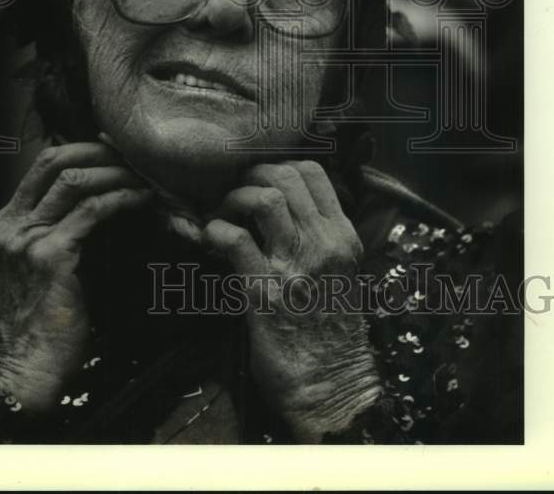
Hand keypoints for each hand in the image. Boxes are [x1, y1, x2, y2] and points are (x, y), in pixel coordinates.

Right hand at [0, 140, 151, 413]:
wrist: (27, 371)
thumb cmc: (42, 322)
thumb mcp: (41, 268)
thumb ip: (58, 232)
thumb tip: (102, 197)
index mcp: (2, 225)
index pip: (41, 165)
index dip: (80, 148)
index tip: (113, 149)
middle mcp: (9, 226)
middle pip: (54, 161)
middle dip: (98, 150)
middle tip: (133, 154)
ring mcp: (26, 239)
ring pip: (74, 180)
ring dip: (114, 171)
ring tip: (143, 175)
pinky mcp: (50, 256)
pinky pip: (92, 211)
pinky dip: (121, 198)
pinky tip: (141, 199)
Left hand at [203, 161, 381, 441]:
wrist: (332, 387)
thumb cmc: (330, 331)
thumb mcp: (338, 274)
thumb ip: (317, 238)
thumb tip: (278, 210)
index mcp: (342, 237)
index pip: (313, 173)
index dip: (278, 166)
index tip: (259, 181)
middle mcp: (323, 244)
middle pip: (284, 177)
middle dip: (250, 178)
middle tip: (235, 198)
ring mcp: (295, 266)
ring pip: (263, 200)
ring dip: (232, 201)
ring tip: (223, 217)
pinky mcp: (265, 293)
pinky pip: (236, 241)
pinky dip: (216, 232)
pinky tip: (211, 241)